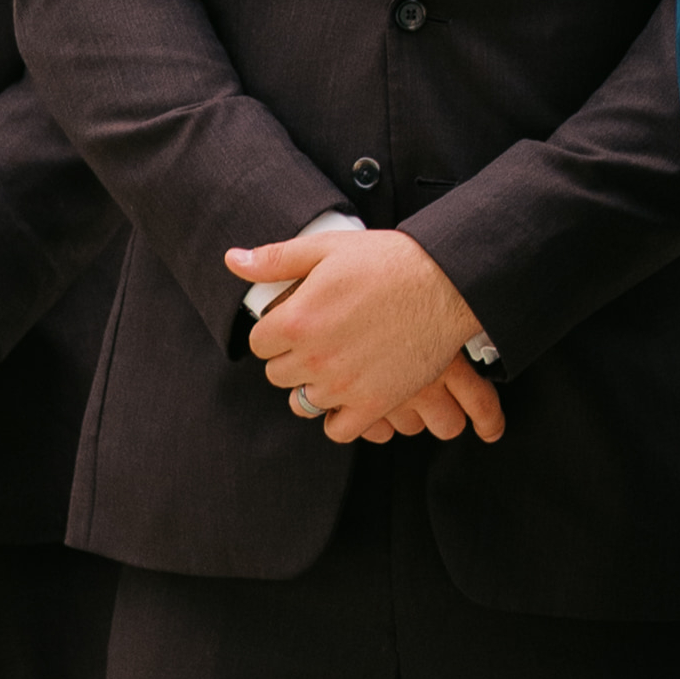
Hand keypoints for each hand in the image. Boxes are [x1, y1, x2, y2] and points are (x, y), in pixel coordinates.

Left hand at [230, 225, 504, 442]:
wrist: (447, 284)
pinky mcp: (374, 403)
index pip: (258, 345)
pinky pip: (338, 429)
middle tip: (321, 340)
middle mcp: (314, 359)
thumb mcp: (326, 248)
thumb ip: (275, 260)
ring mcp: (344, 385)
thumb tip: (232, 260)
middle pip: (278, 375)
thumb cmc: (389, 262)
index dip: (276, 332)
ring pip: (303, 402)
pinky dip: (339, 417)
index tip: (296, 323)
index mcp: (296, 321)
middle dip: (293, 358)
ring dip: (315, 386)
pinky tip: (350, 393)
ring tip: (337, 364)